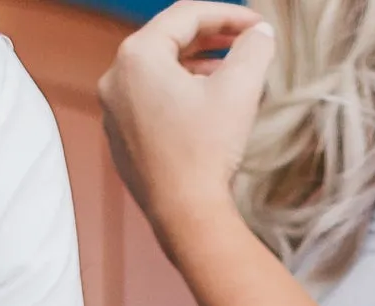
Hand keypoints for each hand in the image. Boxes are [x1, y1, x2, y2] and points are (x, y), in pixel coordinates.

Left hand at [99, 2, 274, 243]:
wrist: (185, 216)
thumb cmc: (207, 151)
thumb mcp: (240, 89)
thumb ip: (254, 48)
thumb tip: (261, 33)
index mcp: (137, 56)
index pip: (185, 16)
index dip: (227, 15)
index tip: (256, 24)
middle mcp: (115, 79)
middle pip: (168, 42)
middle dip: (211, 38)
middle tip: (245, 41)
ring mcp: (113, 111)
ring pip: (159, 73)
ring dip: (196, 67)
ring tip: (231, 74)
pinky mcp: (120, 139)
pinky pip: (150, 102)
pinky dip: (178, 95)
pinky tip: (207, 106)